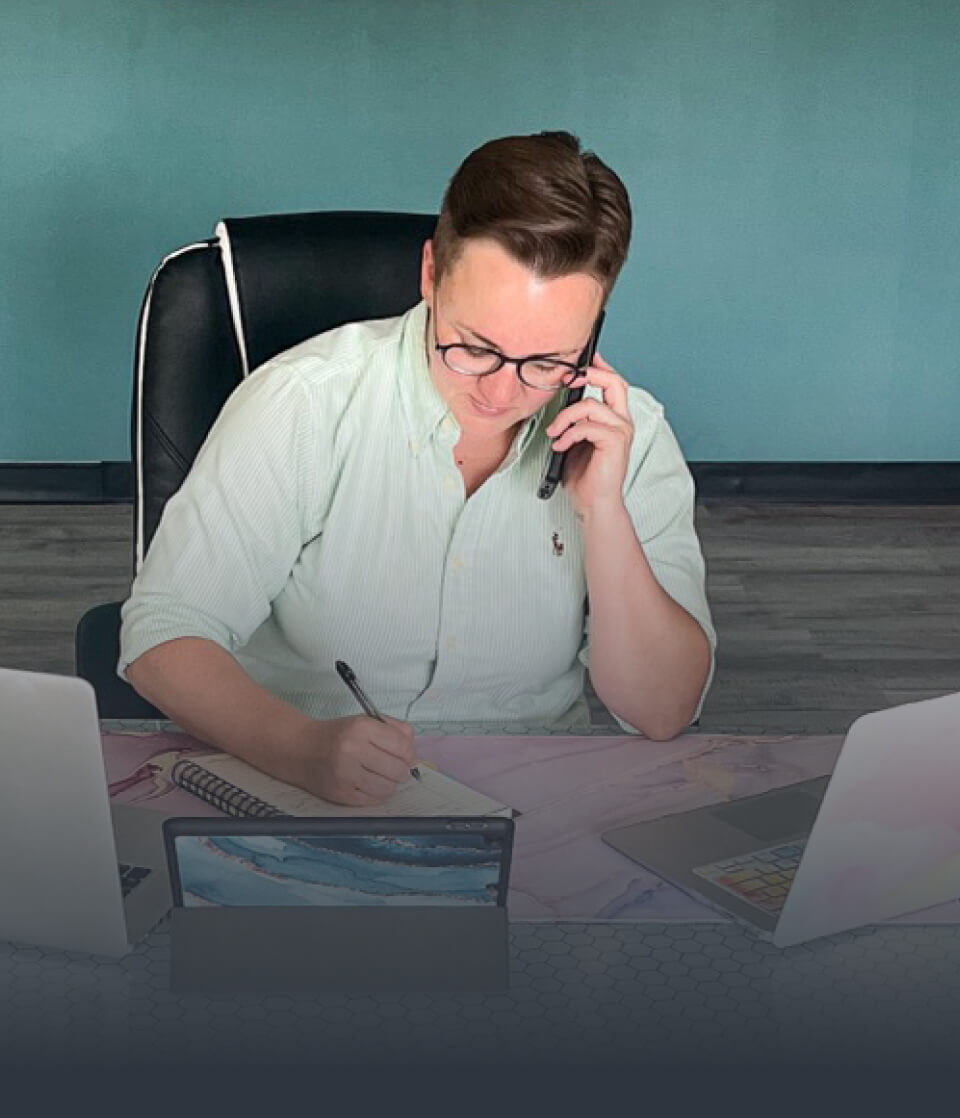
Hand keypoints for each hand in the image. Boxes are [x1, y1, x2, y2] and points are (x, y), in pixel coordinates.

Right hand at [289, 715, 417, 805]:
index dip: (410, 754)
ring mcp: (345, 774)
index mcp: (362, 728)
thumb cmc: (339, 735)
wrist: (301, 749)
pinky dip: (377, 794)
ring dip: (391, 784)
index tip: (406, 756)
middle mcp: (353, 750)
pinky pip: (373, 800)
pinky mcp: (340, 794)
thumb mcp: (366, 721)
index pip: (403, 746)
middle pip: (398, 770)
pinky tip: (371, 784)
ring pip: (388, 788)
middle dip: (402, 771)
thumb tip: (414, 753)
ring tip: (383, 777)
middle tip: (395, 768)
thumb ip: (395, 730)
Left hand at [544, 352, 633, 517]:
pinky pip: (587, 426)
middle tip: (569, 378)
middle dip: (590, 374)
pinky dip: (569, 434)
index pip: (613, 383)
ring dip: (565, 417)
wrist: (594, 503)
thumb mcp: (576, 441)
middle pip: (614, 382)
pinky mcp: (615, 442)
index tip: (580, 360)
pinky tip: (561, 445)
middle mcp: (622, 422)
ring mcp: (621, 431)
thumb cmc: (586, 477)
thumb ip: (575, 421)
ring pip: (590, 405)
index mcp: (615, 420)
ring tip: (554, 432)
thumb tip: (559, 402)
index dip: (599, 367)